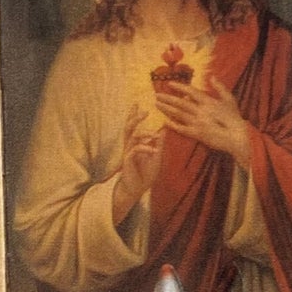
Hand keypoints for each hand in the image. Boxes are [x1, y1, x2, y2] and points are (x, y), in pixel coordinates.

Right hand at [113, 106, 163, 226]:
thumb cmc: (144, 174)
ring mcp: (128, 152)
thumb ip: (159, 142)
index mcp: (136, 143)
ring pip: (132, 136)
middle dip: (135, 117)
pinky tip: (153, 150)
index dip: (134, 114)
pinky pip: (135, 150)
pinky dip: (145, 148)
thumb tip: (164, 128)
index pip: (134, 125)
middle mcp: (130, 145)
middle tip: (144, 111)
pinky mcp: (127, 161)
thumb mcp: (156, 156)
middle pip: (129, 127)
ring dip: (145, 133)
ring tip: (155, 135)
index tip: (137, 102)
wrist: (136, 190)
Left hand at [153, 74, 251, 166]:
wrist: (237, 136)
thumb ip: (219, 87)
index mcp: (208, 101)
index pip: (190, 91)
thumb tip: (212, 76)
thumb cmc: (234, 117)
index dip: (179, 87)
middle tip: (156, 94)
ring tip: (157, 104)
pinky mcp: (196, 134)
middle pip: (180, 102)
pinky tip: (164, 121)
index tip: (169, 83)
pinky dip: (172, 125)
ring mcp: (197, 122)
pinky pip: (181, 129)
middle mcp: (200, 110)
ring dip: (166, 108)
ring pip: (178, 114)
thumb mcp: (229, 99)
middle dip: (167, 98)